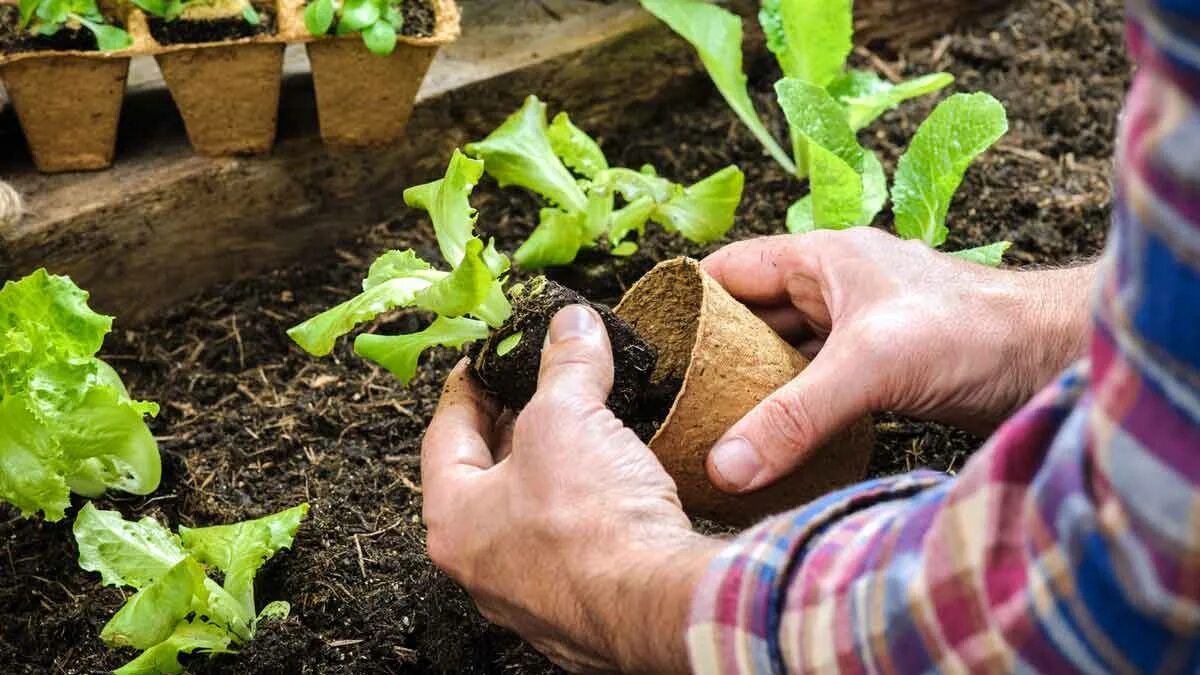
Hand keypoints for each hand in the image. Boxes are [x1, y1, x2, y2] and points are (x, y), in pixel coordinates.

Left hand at [422, 305, 719, 672]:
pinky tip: (615, 486)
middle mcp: (482, 567)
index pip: (445, 435)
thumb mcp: (569, 415)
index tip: (485, 363)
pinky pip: (573, 547)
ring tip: (582, 429)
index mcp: (454, 520)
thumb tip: (572, 326)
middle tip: (537, 388)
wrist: (656, 604)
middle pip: (486, 478)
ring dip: (554, 470)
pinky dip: (586, 511)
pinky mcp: (581, 609)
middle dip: (515, 427)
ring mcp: (531, 596)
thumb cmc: (590, 522)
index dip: (468, 388)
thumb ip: (566, 364)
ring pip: (531, 516)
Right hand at [701, 228, 1093, 493]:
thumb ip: (793, 417)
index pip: (731, 269)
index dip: (686, 298)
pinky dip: (795, 406)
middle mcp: (836, 288)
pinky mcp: (884, 368)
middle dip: (715, 351)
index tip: (648, 340)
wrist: (1054, 358)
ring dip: (756, 382)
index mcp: (822, 259)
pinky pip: (819, 383)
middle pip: (754, 315)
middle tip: (673, 397)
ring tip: (710, 422)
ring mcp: (860, 328)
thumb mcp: (868, 367)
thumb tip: (724, 464)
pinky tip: (773, 438)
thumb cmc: (973, 330)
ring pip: (787, 353)